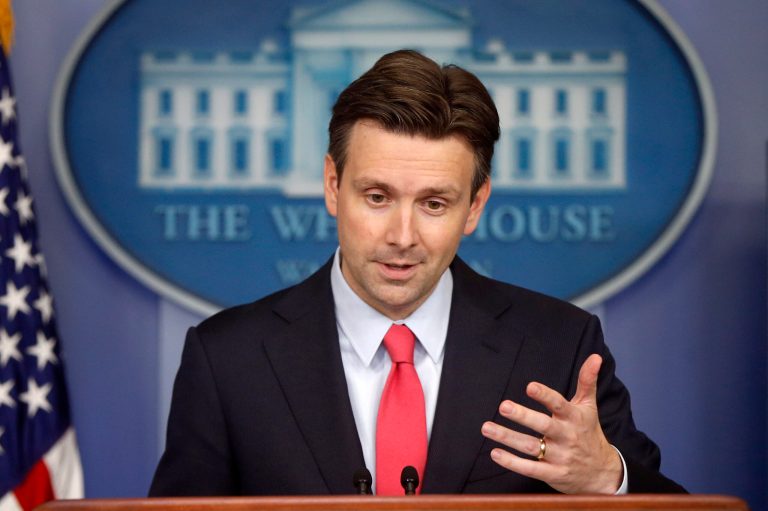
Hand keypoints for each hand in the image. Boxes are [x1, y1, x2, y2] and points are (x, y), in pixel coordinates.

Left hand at [480, 354, 622, 493]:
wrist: (603, 473)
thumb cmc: (589, 433)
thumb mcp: (589, 407)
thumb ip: (587, 381)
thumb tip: (595, 356)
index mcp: (574, 418)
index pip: (559, 405)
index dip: (545, 396)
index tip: (529, 386)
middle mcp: (566, 437)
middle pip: (543, 425)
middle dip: (523, 416)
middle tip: (503, 406)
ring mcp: (559, 457)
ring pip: (530, 447)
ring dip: (507, 437)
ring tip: (486, 427)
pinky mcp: (552, 474)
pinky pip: (530, 469)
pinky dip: (512, 462)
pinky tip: (495, 453)